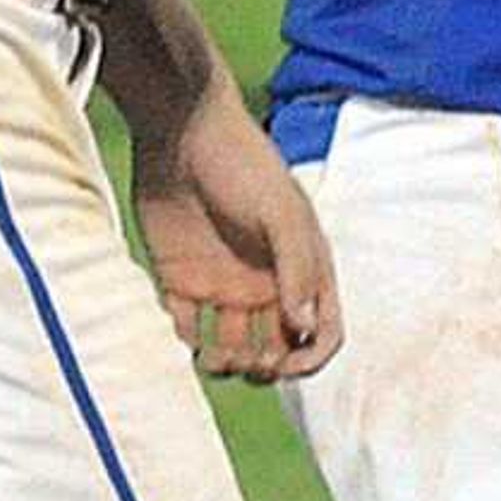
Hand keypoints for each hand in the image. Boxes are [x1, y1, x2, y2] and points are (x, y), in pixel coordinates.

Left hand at [136, 103, 340, 384]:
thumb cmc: (243, 165)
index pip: (321, 330)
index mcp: (300, 267)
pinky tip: (183, 336)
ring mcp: (223, 283)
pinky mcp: (181, 280)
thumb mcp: (280, 213)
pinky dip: (185, 345)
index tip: (283, 365)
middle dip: (266, 368)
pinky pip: (186, 329)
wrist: (179, 133)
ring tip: (210, 355)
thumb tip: (305, 329)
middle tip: (247, 359)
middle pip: (277, 349)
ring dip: (227, 365)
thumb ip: (297, 269)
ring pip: (233, 348)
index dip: (308, 358)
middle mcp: (266, 282)